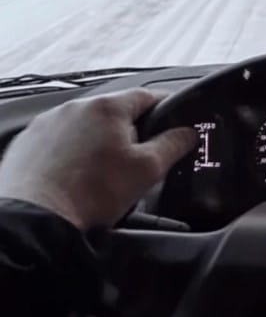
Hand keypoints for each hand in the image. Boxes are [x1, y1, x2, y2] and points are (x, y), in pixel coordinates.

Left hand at [0, 88, 196, 230]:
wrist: (34, 221)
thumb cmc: (90, 194)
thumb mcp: (147, 170)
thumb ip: (173, 145)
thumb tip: (188, 132)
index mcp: (108, 107)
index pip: (148, 95)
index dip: (165, 108)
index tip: (172, 120)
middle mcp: (75, 107)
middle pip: (115, 112)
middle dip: (129, 131)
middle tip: (136, 159)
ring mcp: (47, 124)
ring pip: (85, 126)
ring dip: (97, 142)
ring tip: (101, 174)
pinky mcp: (27, 143)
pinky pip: (58, 141)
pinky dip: (69, 154)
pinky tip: (74, 177)